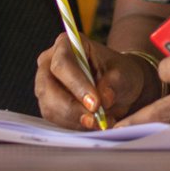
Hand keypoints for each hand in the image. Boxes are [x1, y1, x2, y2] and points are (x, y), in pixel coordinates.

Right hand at [34, 33, 157, 128]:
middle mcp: (49, 62)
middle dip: (71, 108)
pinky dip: (74, 126)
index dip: (76, 85)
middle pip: (48, 87)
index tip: (95, 104)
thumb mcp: (123, 74)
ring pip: (49, 107)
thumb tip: (104, 99)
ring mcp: (46, 84)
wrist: (118, 86)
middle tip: (94, 120)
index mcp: (66, 44)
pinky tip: (92, 124)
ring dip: (73, 120)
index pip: (63, 64)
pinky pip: (55, 119)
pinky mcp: (49, 103)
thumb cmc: (119, 73)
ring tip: (100, 122)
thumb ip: (114, 83)